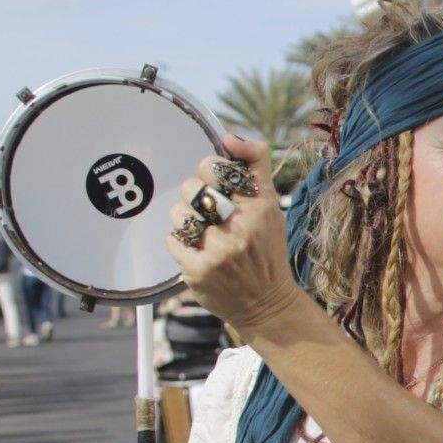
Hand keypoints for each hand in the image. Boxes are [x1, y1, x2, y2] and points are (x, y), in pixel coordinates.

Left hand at [168, 136, 303, 335]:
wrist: (268, 305)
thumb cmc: (266, 251)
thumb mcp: (272, 206)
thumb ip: (255, 167)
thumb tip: (228, 137)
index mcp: (260, 206)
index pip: (216, 167)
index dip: (208, 170)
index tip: (216, 183)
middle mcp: (241, 227)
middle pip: (192, 188)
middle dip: (195, 196)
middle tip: (208, 212)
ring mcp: (218, 251)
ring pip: (178, 214)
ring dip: (185, 221)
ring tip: (202, 234)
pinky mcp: (198, 271)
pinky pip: (171, 240)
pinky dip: (179, 244)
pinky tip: (197, 251)